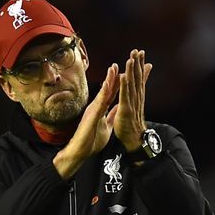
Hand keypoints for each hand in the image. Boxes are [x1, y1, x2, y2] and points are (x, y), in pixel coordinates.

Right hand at [53, 64, 119, 178]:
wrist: (81, 151)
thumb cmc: (92, 140)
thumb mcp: (107, 125)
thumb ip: (112, 115)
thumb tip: (118, 109)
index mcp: (104, 108)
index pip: (116, 92)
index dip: (124, 82)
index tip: (132, 72)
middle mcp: (99, 105)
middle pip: (112, 87)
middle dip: (119, 75)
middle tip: (126, 63)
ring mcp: (95, 107)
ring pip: (105, 90)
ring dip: (110, 78)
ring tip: (116, 66)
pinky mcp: (93, 112)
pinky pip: (101, 99)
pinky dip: (106, 89)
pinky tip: (110, 80)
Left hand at [114, 49, 152, 151]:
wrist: (134, 140)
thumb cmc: (131, 125)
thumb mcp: (132, 107)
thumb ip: (134, 96)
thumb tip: (137, 88)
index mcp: (136, 96)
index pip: (138, 78)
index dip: (139, 65)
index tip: (140, 53)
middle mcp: (136, 98)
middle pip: (137, 78)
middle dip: (137, 64)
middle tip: (138, 50)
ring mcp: (131, 103)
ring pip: (132, 84)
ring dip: (132, 71)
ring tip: (131, 58)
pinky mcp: (126, 110)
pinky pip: (125, 95)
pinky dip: (125, 85)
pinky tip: (124, 76)